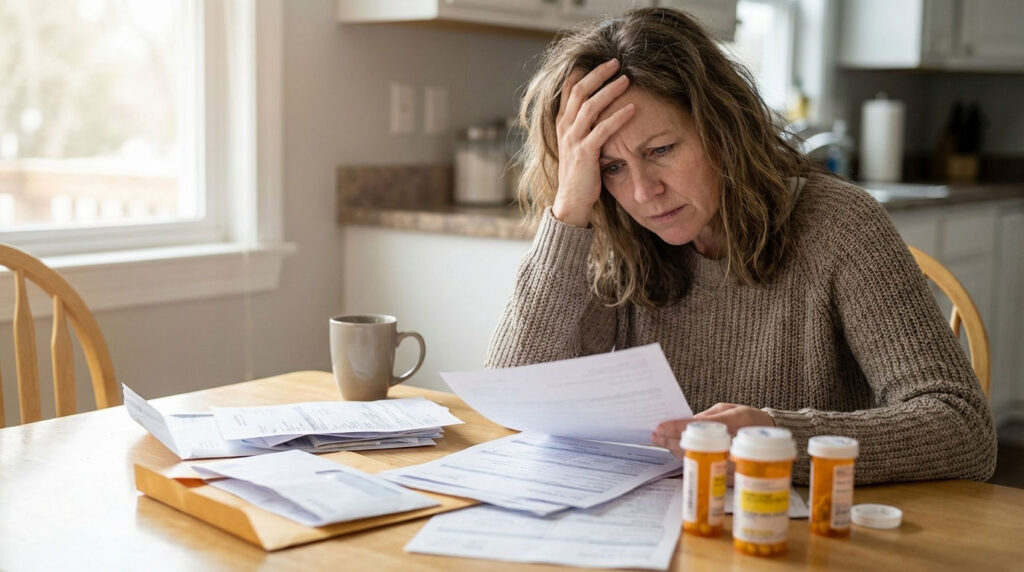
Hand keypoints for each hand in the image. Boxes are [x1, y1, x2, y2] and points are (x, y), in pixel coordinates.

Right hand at [552, 59, 634, 227]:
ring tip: (627, 80)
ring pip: (589, 107)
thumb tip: (602, 108)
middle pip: (579, 91)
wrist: (571, 201)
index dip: (584, 72)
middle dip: (598, 74)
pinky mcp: (584, 154)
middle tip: (617, 62)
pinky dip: (618, 118)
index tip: (602, 61)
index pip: (569, 89)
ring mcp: (573, 140)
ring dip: (609, 91)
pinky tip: (632, 109)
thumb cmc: (580, 173)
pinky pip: (602, 131)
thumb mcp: (578, 144)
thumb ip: (585, 126)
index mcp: (563, 123)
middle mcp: (565, 128)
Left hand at [650, 403, 774, 460]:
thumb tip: (688, 422)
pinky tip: (676, 453)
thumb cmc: (750, 419)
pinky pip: (705, 469)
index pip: (700, 426)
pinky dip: (689, 460)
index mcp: (735, 422)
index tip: (660, 426)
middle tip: (655, 436)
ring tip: (661, 442)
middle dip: (671, 441)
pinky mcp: (731, 474)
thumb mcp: (731, 409)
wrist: (773, 436)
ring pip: (698, 459)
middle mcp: (734, 443)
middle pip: (695, 446)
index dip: (677, 427)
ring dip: (676, 451)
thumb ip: (710, 416)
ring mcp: (733, 461)